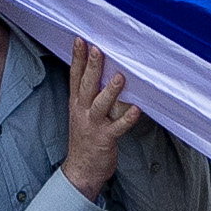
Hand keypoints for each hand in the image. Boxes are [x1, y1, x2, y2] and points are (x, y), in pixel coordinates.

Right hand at [61, 42, 134, 196]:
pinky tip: (136, 110)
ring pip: (100, 104)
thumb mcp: (81, 114)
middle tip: (97, 49)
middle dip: (91, 66)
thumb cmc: (85, 140)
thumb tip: (103, 73)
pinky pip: (117, 127)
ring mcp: (93, 125)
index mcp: (76, 103)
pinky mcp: (104, 139)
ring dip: (110, 91)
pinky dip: (127, 119)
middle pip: (86, 85)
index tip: (80, 40)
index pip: (74, 77)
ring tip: (120, 77)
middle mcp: (82, 111)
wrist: (80, 170)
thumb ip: (90, 95)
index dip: (77, 58)